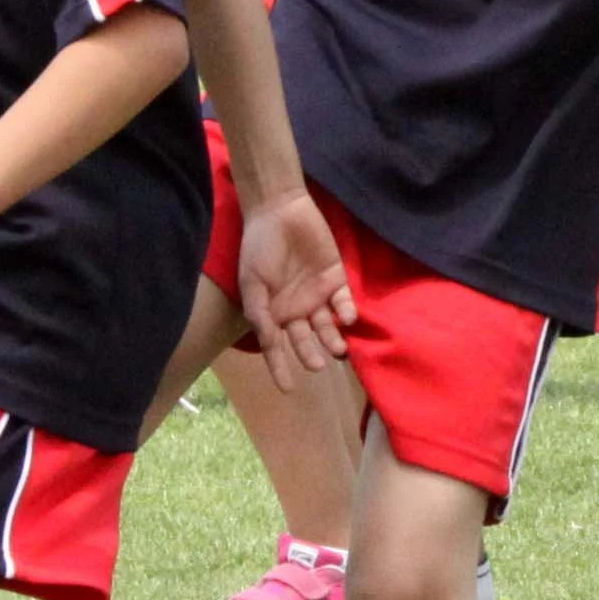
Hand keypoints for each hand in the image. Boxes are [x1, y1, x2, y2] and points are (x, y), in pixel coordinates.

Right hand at [235, 187, 356, 389]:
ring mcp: (318, 296)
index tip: (288, 388)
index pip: (277, 347)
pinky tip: (346, 317)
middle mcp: (297, 310)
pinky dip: (347, 311)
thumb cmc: (259, 247)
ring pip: (328, 326)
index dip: (281, 368)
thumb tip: (268, 342)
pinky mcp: (337, 279)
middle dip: (311, 353)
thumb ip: (260, 313)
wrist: (279, 211)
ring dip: (333, 339)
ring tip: (338, 349)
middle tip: (317, 364)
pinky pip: (344, 302)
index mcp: (273, 314)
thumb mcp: (252, 282)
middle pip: (306, 340)